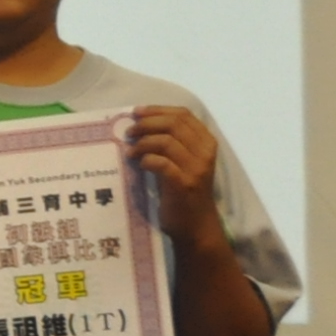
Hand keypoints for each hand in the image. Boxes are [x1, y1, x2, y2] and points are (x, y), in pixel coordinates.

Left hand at [131, 105, 222, 241]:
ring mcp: (196, 168)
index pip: (184, 114)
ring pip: (166, 140)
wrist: (195, 225)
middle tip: (129, 131)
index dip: (158, 110)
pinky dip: (146, 159)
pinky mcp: (184, 184)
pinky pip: (161, 162)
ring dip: (142, 142)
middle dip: (146, 123)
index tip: (137, 112)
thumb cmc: (183, 192)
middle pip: (173, 123)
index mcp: (206, 142)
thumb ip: (171, 143)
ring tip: (130, 151)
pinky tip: (138, 164)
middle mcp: (205, 152)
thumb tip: (139, 124)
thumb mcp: (182, 162)